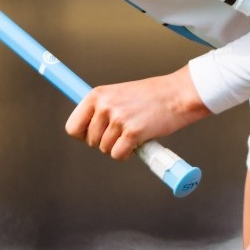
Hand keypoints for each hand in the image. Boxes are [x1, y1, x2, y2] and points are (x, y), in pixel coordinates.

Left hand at [64, 67, 210, 160]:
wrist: (177, 94)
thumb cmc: (151, 96)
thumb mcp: (118, 94)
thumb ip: (102, 109)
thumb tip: (86, 131)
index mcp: (97, 95)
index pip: (72, 127)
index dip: (83, 136)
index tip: (94, 136)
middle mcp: (104, 106)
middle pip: (90, 141)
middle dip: (105, 142)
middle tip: (122, 133)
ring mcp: (118, 119)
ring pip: (105, 149)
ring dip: (119, 147)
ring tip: (134, 133)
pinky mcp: (132, 132)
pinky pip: (118, 155)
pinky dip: (127, 154)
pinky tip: (137, 143)